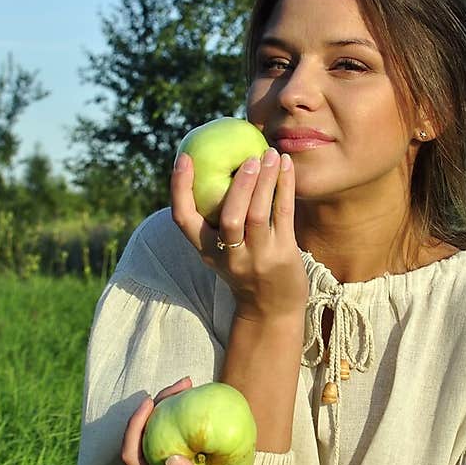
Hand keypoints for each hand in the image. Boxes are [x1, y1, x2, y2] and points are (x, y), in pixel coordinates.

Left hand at [121, 377, 264, 464]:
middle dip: (157, 407)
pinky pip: (187, 434)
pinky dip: (193, 416)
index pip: (131, 454)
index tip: (150, 401)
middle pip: (147, 436)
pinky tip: (208, 403)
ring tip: (192, 385)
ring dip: (174, 407)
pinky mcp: (196, 464)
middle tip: (181, 384)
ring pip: (166, 432)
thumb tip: (170, 459)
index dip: (133, 426)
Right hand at [171, 146, 308, 321]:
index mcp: (206, 251)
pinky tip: (286, 166)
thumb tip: (217, 168)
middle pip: (229, 217)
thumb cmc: (246, 268)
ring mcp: (257, 258)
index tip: (184, 157)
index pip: (183, 219)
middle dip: (239, 185)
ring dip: (264, 181)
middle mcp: (229, 257)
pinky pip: (282, 214)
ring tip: (269, 154)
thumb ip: (216, 220)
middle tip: (248, 157)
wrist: (272, 310)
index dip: (179, 188)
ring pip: (257, 214)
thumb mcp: (224, 250)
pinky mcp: (283, 255)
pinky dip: (284, 187)